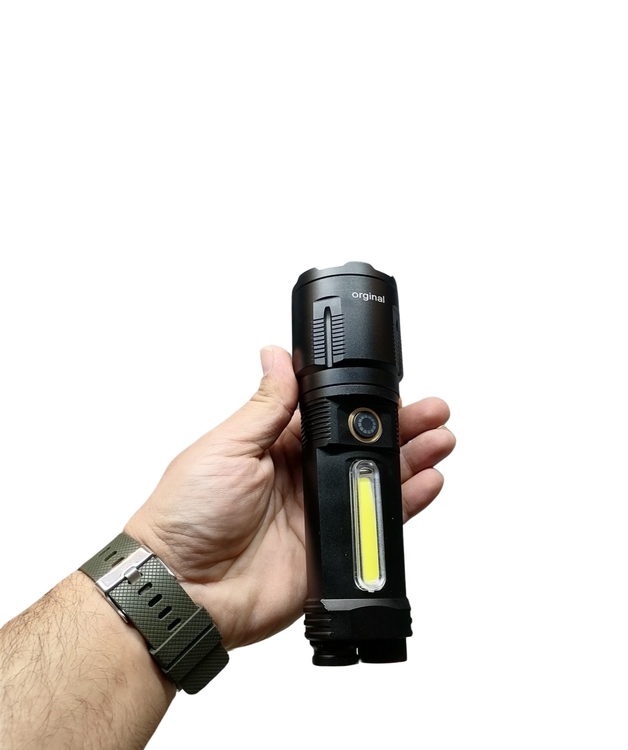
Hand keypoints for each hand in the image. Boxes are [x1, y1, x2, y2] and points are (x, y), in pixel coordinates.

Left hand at [125, 346, 454, 650]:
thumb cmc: (187, 514)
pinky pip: (376, 524)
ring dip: (412, 460)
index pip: (333, 415)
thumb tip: (276, 355)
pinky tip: (426, 483)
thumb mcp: (227, 447)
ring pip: (376, 480)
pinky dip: (405, 505)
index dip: (364, 402)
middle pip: (363, 445)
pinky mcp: (332, 549)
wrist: (184, 588)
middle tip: (433, 412)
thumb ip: (266, 405)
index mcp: (277, 446)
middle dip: (401, 427)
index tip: (393, 389)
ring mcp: (320, 512)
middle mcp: (303, 476)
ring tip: (440, 440)